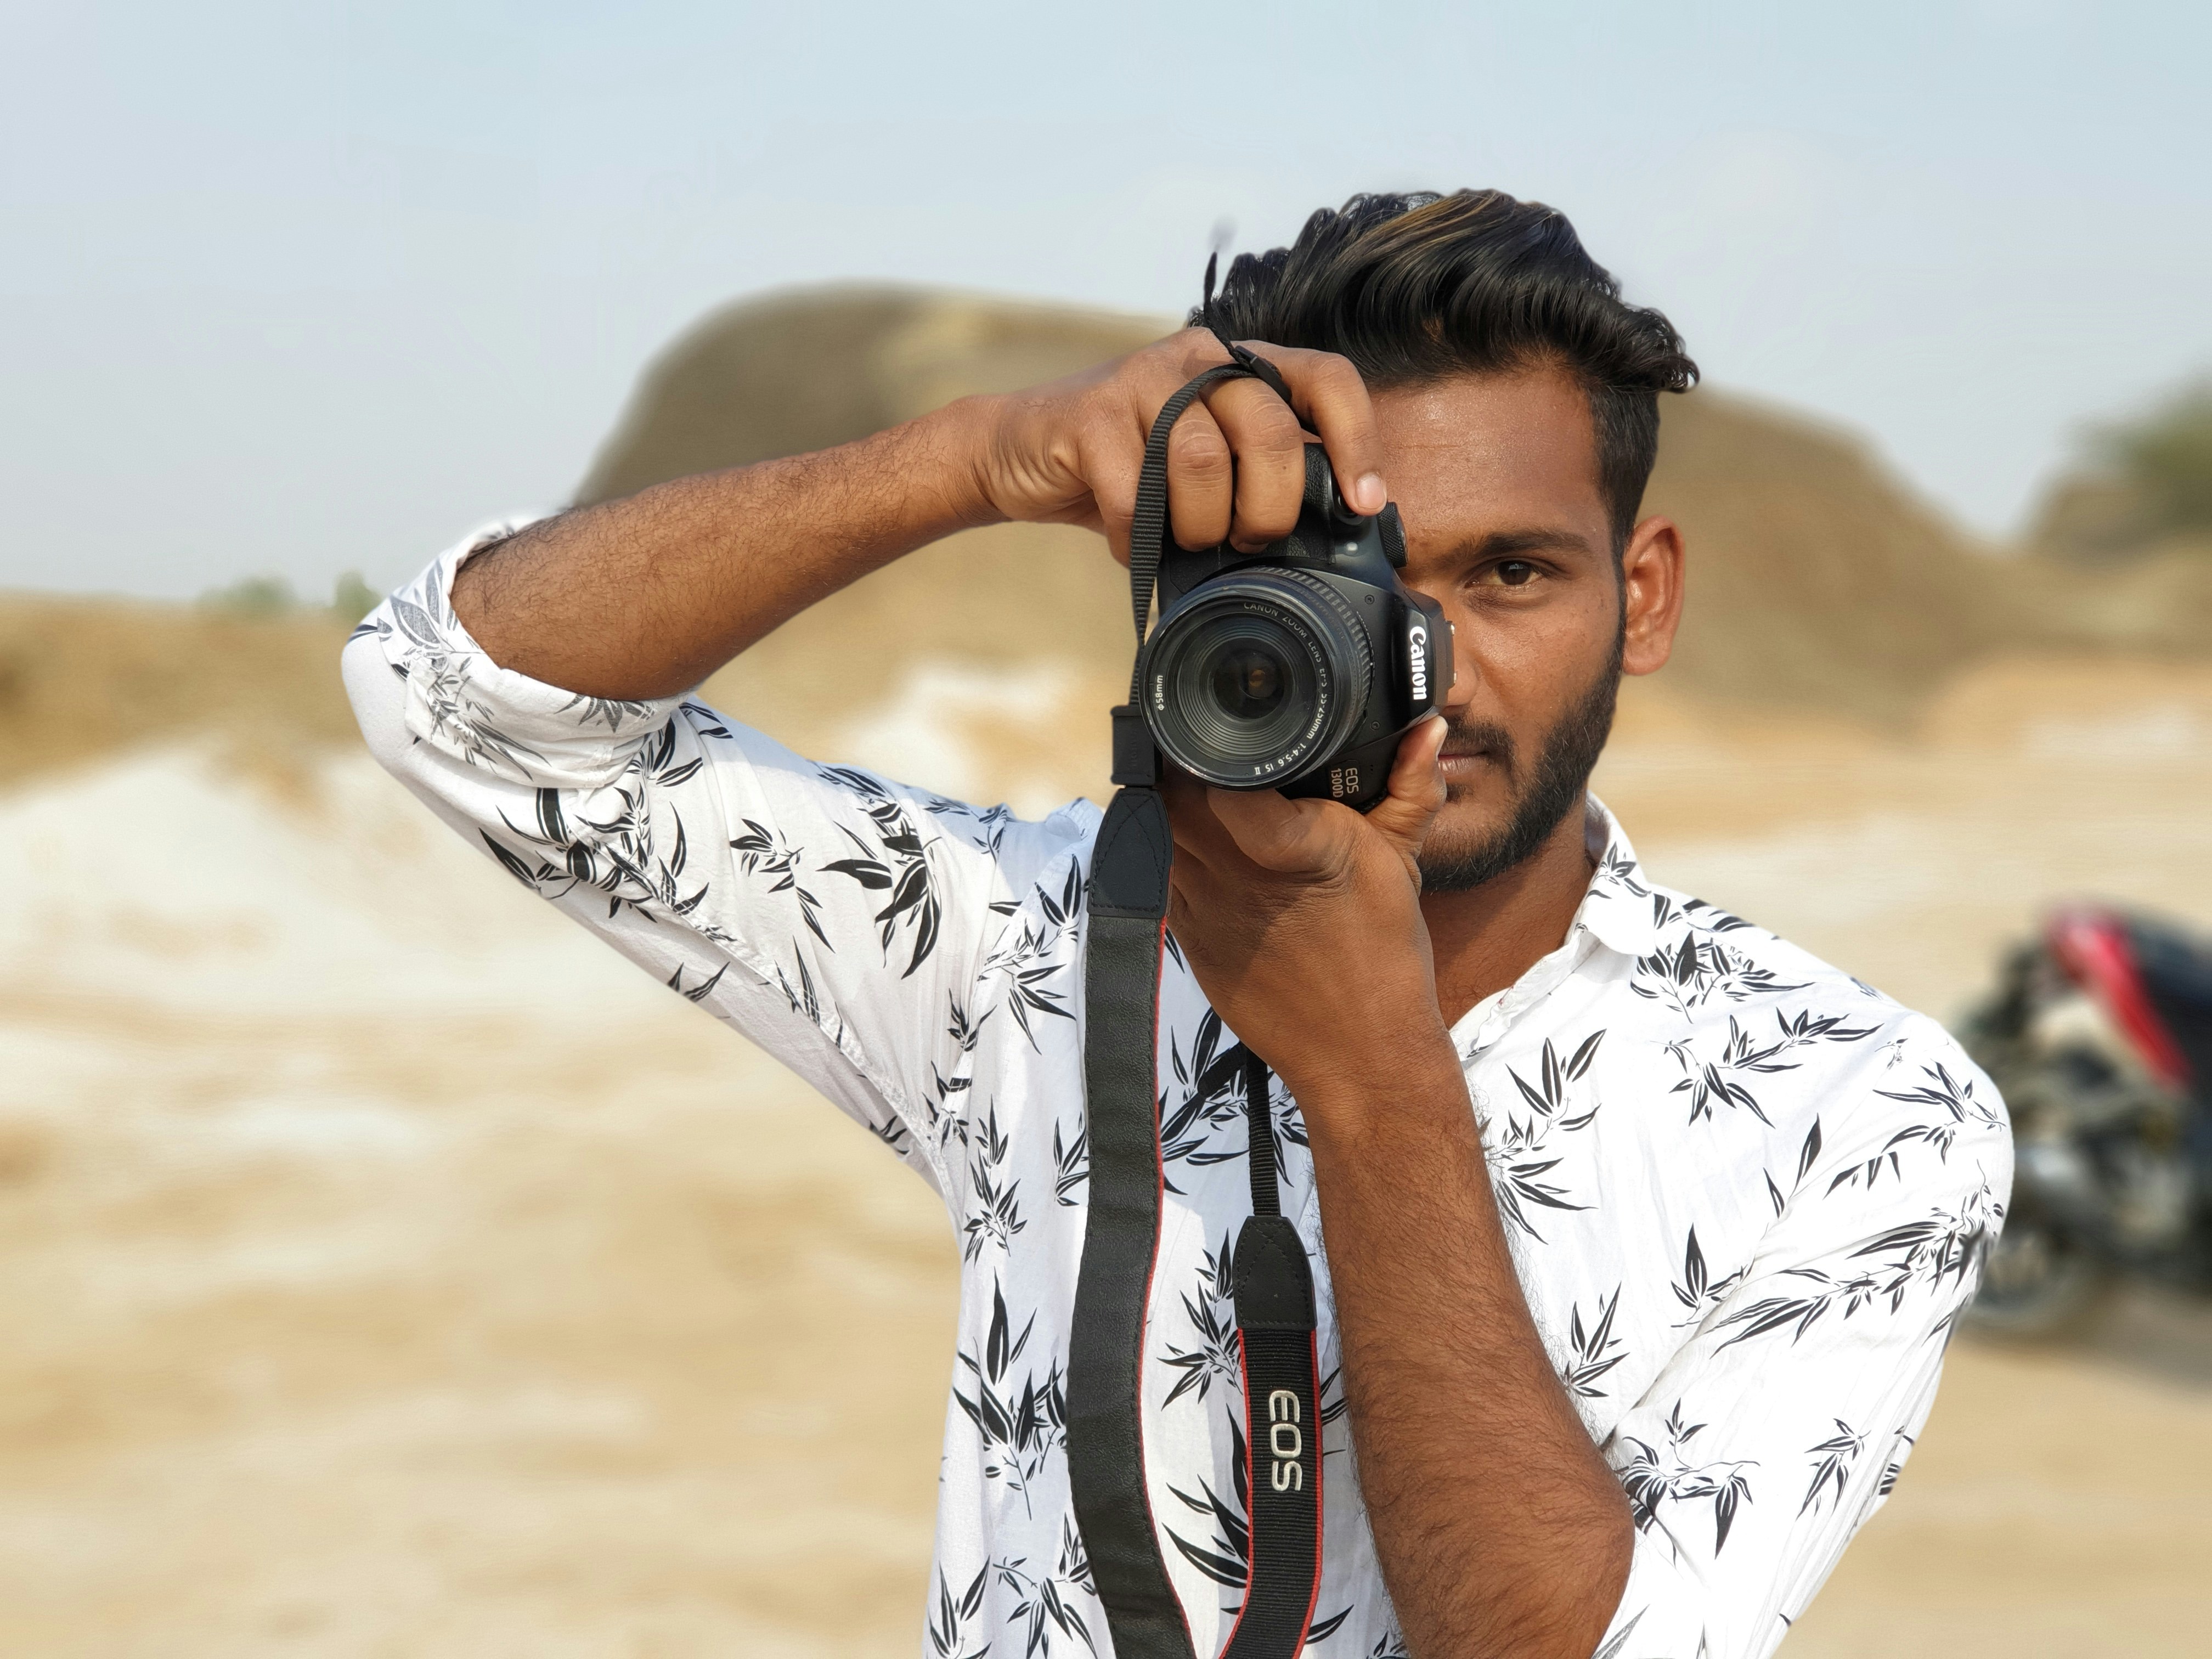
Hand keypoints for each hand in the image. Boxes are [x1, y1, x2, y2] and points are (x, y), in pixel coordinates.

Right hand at [965, 328, 1388, 562]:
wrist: (1018, 454)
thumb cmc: (1126, 469)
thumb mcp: (1205, 462)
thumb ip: (1261, 472)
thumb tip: (1335, 529)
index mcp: (1239, 366)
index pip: (1327, 378)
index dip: (1357, 441)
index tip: (1363, 503)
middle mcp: (1197, 358)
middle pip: (1271, 430)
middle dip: (1270, 508)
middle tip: (1249, 540)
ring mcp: (1141, 379)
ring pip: (1204, 463)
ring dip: (1201, 525)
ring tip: (1185, 541)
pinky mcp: (1090, 414)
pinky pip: (1136, 497)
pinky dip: (1137, 541)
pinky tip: (1131, 545)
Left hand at [1161, 716, 1451, 1103]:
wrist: (1357, 1048)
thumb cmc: (1382, 952)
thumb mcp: (1400, 859)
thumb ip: (1409, 786)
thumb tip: (1428, 724)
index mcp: (1293, 848)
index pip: (1221, 786)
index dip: (1209, 754)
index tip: (1221, 734)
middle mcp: (1237, 876)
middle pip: (1174, 798)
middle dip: (1184, 767)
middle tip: (1210, 751)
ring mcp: (1204, 909)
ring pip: (1158, 834)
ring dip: (1171, 806)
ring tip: (1199, 788)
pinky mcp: (1187, 938)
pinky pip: (1160, 876)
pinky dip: (1170, 852)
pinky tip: (1197, 843)